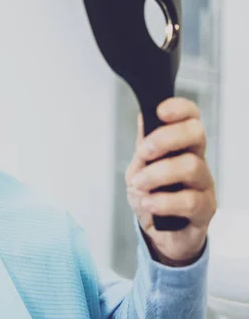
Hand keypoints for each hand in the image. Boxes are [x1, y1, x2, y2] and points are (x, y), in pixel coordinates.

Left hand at [125, 97, 216, 265]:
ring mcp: (203, 185)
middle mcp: (196, 161)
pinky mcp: (205, 210)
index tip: (160, 111)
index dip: (179, 109)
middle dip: (166, 138)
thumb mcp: (139, 168)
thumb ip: (143, 146)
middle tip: (144, 153)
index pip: (190, 117)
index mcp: (181, 146)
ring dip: (157, 175)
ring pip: (191, 166)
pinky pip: (189, 201)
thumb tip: (144, 115)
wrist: (160, 234)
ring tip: (139, 185)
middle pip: (196, 134)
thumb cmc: (153, 197)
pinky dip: (163, 201)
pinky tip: (148, 204)